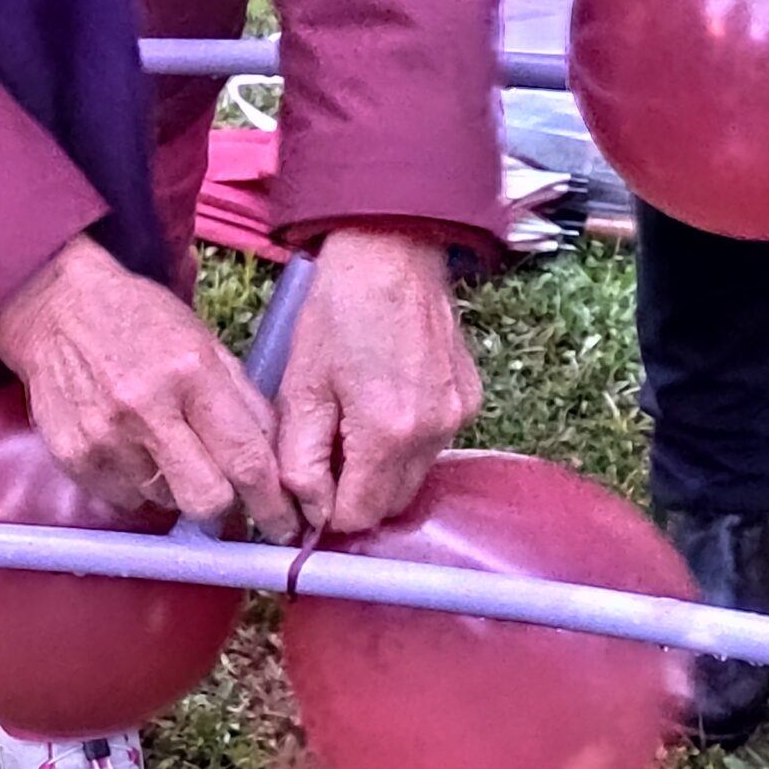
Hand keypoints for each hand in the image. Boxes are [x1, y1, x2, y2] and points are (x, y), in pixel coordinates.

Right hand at [0, 237, 298, 540]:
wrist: (57, 308)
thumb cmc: (142, 323)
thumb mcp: (205, 345)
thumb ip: (245, 404)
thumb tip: (277, 469)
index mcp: (192, 373)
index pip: (245, 459)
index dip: (271, 504)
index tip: (285, 526)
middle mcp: (146, 409)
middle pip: (205, 499)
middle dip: (222, 503)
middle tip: (219, 484)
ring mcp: (105, 438)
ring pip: (164, 503)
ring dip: (174, 487)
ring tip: (161, 446)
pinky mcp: (73, 457)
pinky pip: (124, 500)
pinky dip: (136, 485)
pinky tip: (129, 447)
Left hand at [275, 228, 481, 533]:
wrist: (392, 252)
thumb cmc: (338, 312)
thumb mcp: (301, 387)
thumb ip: (299, 460)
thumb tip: (307, 513)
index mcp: (387, 434)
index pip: (358, 516)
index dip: (325, 511)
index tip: (307, 485)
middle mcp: (433, 433)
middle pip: (390, 504)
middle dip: (354, 493)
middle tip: (325, 452)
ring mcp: (458, 417)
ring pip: (413, 478)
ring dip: (380, 470)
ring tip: (351, 423)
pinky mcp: (469, 400)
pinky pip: (433, 447)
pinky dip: (405, 443)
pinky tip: (382, 403)